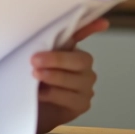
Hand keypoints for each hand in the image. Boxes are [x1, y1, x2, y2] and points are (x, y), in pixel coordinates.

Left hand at [34, 18, 108, 133]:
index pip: (81, 35)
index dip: (91, 27)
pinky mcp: (82, 103)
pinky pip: (71, 97)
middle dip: (57, 60)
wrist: (32, 111)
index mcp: (70, 50)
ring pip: (76, 79)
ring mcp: (85, 85)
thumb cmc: (32, 83)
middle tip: (35, 61)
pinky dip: (54, 94)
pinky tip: (41, 94)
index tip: (103, 22)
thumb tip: (33, 45)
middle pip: (80, 60)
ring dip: (53, 77)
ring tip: (35, 76)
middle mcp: (82, 66)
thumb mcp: (32, 64)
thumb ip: (37, 52)